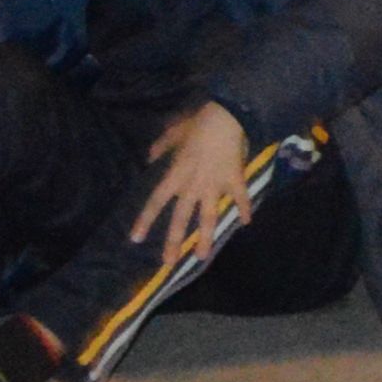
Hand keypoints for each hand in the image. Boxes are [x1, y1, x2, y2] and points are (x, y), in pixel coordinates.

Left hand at [133, 101, 254, 273]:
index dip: (145, 220)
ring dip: (205, 238)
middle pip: (180, 218)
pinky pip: (240, 198)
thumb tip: (150, 157)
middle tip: (168, 262)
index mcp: (175, 176)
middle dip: (173, 241)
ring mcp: (215, 186)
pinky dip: (244, 209)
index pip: (156, 202)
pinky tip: (246, 222)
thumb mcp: (174, 133)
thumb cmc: (198, 125)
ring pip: (208, 217)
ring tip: (202, 257)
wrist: (226, 118)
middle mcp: (192, 187)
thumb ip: (161, 146)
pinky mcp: (235, 181)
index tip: (135, 239)